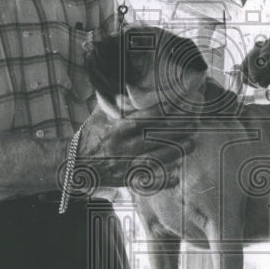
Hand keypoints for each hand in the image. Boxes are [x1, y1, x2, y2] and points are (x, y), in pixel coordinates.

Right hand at [75, 107, 195, 192]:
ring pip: (156, 159)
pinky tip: (177, 173)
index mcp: (116, 129)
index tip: (180, 103)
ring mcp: (125, 165)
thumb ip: (117, 102)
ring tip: (191, 143)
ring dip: (175, 151)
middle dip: (177, 130)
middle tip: (194, 122)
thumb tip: (133, 86)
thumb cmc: (91, 135)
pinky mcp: (126, 180)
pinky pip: (148, 182)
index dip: (165, 110)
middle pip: (155, 137)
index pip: (145, 118)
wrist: (75, 165)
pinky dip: (163, 179)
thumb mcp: (101, 115)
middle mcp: (122, 147)